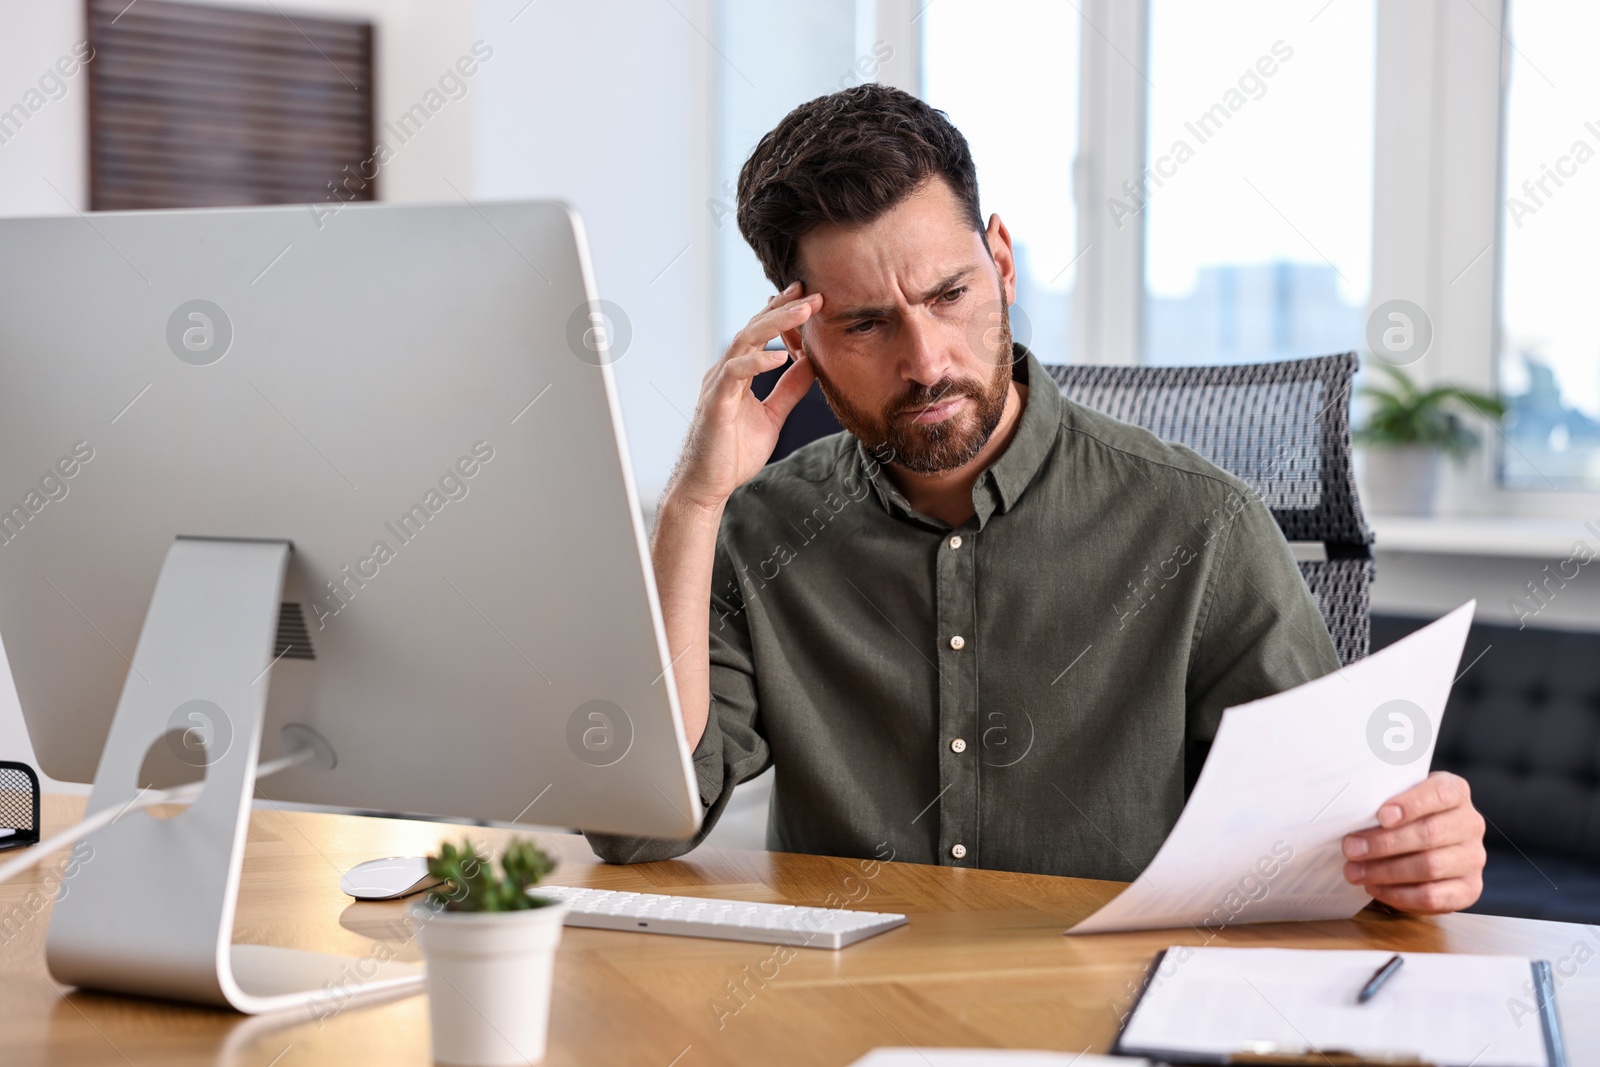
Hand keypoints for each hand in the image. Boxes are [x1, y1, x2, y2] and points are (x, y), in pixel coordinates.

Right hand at [667, 282, 819, 510]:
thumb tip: (811, 365)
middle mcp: (725, 372)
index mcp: (737, 374)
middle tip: (812, 294)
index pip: (760, 334)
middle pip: (753, 328)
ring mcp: (718, 385)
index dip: (783, 313)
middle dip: (783, 309)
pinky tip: (780, 356)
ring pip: (744, 341)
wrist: (707, 485)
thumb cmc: (732, 453)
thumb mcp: (773, 416)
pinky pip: (735, 373)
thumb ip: (789, 390)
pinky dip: (757, 361)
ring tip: (803, 312)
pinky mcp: (716, 403)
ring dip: (775, 324)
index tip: (809, 298)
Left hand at [1341, 771, 1486, 913]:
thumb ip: (1384, 798)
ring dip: (1386, 871)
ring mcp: (1473, 858)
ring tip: (1355, 872)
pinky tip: (1375, 887)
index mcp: (1455, 792)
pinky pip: (1433, 896)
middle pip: (1429, 834)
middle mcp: (1470, 824)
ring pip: (1430, 866)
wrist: (1426, 842)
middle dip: (1385, 843)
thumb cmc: (1405, 814)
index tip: (1381, 816)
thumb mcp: (1397, 796)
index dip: (1411, 805)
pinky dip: (1399, 894)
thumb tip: (1352, 810)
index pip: (1440, 793)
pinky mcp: (1469, 888)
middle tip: (1351, 849)